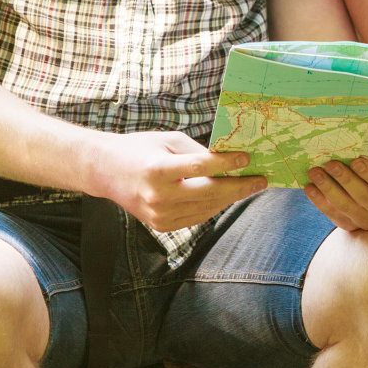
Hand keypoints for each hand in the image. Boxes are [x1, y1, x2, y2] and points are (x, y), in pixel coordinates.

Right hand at [95, 130, 265, 231]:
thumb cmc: (140, 149)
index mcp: (158, 169)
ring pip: (207, 208)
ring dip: (230, 197)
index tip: (247, 159)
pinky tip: (226, 196)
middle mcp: (158, 196)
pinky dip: (213, 206)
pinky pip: (196, 217)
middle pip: (209, 193)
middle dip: (239, 187)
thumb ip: (198, 152)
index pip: (200, 167)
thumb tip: (229, 160)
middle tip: (260, 180)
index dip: (227, 164)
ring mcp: (159, 215)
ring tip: (248, 186)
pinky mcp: (161, 226)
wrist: (106, 173)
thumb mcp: (168, 140)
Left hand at [304, 157, 367, 231]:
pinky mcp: (351, 226)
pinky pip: (334, 214)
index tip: (356, 161)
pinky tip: (310, 188)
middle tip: (330, 163)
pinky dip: (320, 201)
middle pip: (364, 197)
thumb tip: (357, 138)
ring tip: (315, 172)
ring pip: (346, 206)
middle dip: (345, 179)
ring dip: (328, 188)